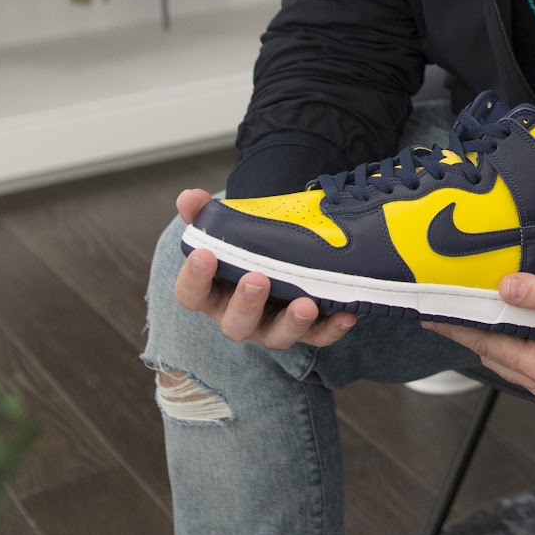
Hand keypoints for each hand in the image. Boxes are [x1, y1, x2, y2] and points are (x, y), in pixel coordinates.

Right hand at [172, 189, 356, 350]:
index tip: (204, 254)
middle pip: (235, 324)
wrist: (279, 256)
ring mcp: (271, 327)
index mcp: (212, 293)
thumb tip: (189, 197)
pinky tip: (346, 315)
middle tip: (258, 278)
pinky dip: (331, 329)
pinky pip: (317, 337)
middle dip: (246, 304)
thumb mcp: (226, 229)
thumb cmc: (246, 248)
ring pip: (276, 337)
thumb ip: (205, 213)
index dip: (194, 278)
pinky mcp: (304, 331)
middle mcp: (238, 317)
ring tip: (306, 304)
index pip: (191, 295)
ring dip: (291, 323)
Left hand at [427, 274, 534, 401]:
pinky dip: (515, 344)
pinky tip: (513, 324)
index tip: (434, 319)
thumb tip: (503, 288)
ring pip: (512, 362)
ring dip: (494, 340)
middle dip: (472, 336)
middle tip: (448, 313)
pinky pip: (530, 362)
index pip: (489, 347)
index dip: (460, 330)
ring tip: (475, 315)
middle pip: (496, 358)